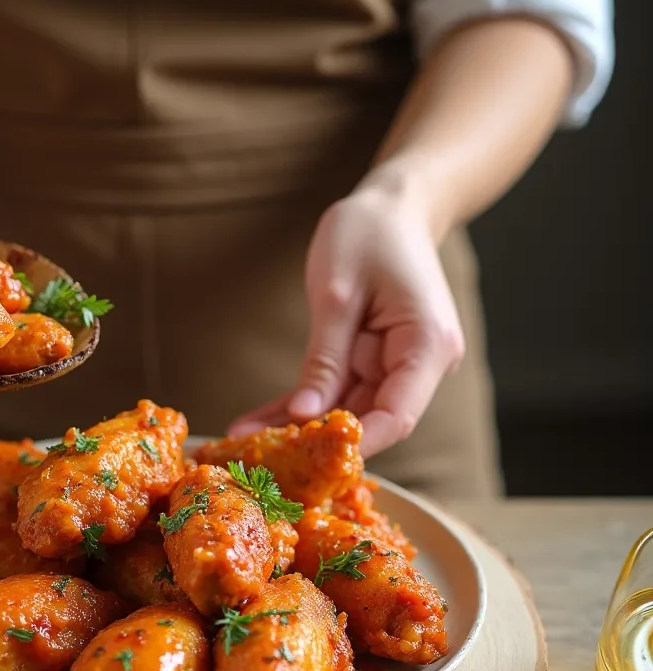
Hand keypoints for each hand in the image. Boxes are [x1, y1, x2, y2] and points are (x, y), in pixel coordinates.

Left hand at [229, 183, 464, 457]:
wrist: (389, 207)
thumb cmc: (368, 234)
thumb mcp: (338, 294)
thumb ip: (325, 359)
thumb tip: (305, 416)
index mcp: (426, 347)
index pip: (398, 416)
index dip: (354, 445)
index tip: (305, 463)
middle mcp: (418, 365)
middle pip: (370, 420)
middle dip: (315, 443)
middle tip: (259, 457)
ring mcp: (394, 365)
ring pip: (345, 411)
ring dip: (297, 428)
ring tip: (245, 441)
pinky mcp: (370, 362)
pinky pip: (333, 392)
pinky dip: (298, 406)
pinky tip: (258, 422)